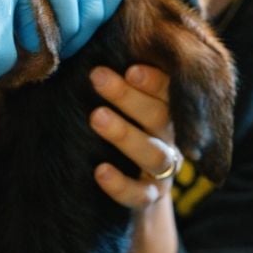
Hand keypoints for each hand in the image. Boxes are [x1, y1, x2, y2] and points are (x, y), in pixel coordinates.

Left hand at [0, 0, 122, 57]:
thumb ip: (20, 8)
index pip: (70, 18)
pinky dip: (95, 4)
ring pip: (105, 1)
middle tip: (49, 51)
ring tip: (62, 35)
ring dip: (88, 22)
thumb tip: (34, 44)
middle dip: (73, 37)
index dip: (55, 41)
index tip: (36, 54)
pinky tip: (72, 14)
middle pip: (92, 13)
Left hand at [89, 65, 177, 252]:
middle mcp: (170, 140)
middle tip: (97, 77)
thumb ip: (110, 85)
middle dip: (129, 96)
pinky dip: (120, 184)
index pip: (169, 90)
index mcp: (166, 112)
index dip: (153, 79)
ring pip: (155, 155)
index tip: (129, 66)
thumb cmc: (116, 140)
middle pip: (160, 116)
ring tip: (96, 117)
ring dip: (125, 134)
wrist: (132, 204)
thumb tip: (82, 49)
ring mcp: (163, 173)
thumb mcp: (120, 111)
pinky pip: (139, 195)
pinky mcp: (148, 200)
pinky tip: (99, 171)